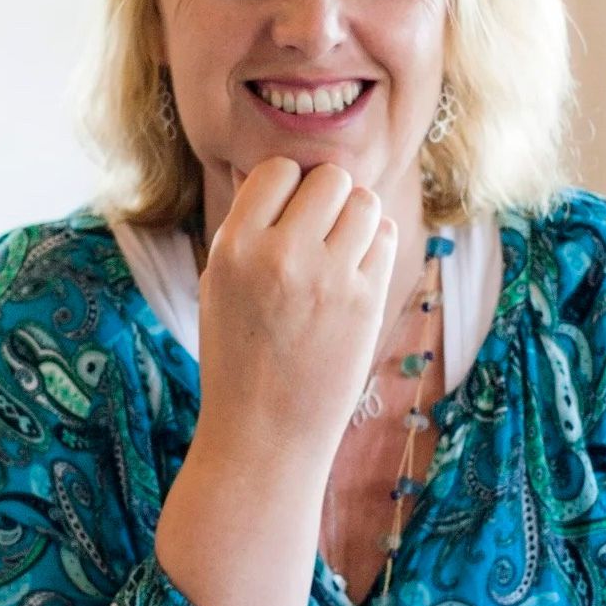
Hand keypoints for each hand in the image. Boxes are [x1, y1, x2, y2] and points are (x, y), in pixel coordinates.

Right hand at [195, 156, 396, 466]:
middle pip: (330, 178)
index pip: (278, 170)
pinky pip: (386, 239)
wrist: (264, 435)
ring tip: (341, 247)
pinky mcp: (366, 302)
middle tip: (320, 231)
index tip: (288, 213)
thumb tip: (276, 171)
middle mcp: (280, 256)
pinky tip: (356, 271)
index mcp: (233, 247)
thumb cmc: (239, 357)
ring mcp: (328, 279)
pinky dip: (375, 245)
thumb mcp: (219, 287)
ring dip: (357, 216)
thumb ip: (247, 229)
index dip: (288, 186)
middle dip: (329, 197)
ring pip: (365, 202)